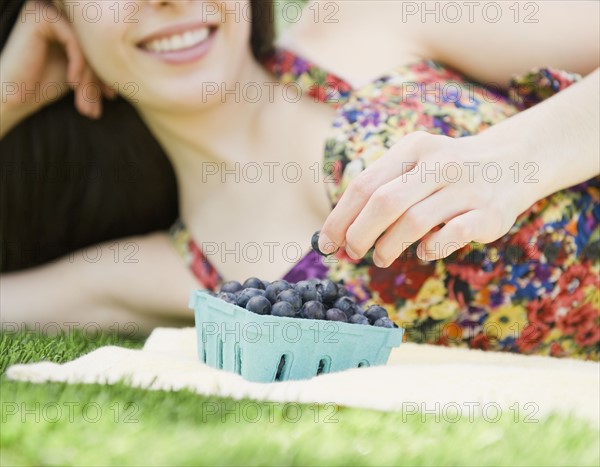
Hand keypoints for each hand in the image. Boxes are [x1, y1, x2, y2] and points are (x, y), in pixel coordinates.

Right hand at [1, 1, 113, 125]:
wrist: (14, 96)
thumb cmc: (45, 84)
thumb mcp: (83, 71)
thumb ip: (102, 61)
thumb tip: (136, 65)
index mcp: (69, 21)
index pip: (101, 45)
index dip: (109, 71)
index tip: (110, 96)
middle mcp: (59, 9)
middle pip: (96, 43)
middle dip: (101, 77)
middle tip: (101, 102)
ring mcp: (48, 9)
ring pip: (88, 44)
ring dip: (91, 76)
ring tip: (87, 102)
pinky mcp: (41, 17)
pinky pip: (75, 41)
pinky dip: (79, 64)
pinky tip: (73, 83)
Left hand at [318, 131, 539, 266]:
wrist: (513, 161)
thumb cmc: (446, 172)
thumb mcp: (414, 165)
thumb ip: (381, 190)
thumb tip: (339, 232)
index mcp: (413, 148)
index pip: (364, 185)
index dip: (340, 218)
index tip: (326, 243)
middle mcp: (440, 163)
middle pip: (385, 202)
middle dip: (360, 234)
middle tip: (353, 252)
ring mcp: (467, 187)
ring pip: (414, 221)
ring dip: (388, 246)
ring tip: (381, 257)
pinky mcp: (490, 213)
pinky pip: (451, 236)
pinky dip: (430, 248)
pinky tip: (423, 252)